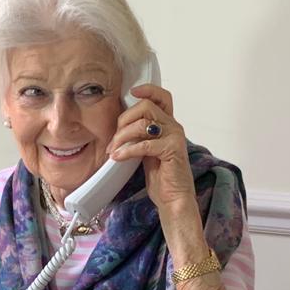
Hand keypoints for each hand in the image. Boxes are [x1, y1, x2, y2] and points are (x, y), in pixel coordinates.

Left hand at [106, 84, 195, 215]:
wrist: (174, 199)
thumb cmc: (161, 178)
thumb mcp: (147, 152)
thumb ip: (140, 137)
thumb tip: (120, 128)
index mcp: (168, 125)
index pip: (162, 97)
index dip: (147, 90)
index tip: (131, 92)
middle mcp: (174, 127)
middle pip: (146, 106)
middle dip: (124, 120)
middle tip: (114, 139)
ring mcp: (174, 137)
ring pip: (143, 123)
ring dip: (122, 136)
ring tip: (114, 150)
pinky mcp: (172, 149)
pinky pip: (144, 144)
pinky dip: (128, 150)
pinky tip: (118, 157)